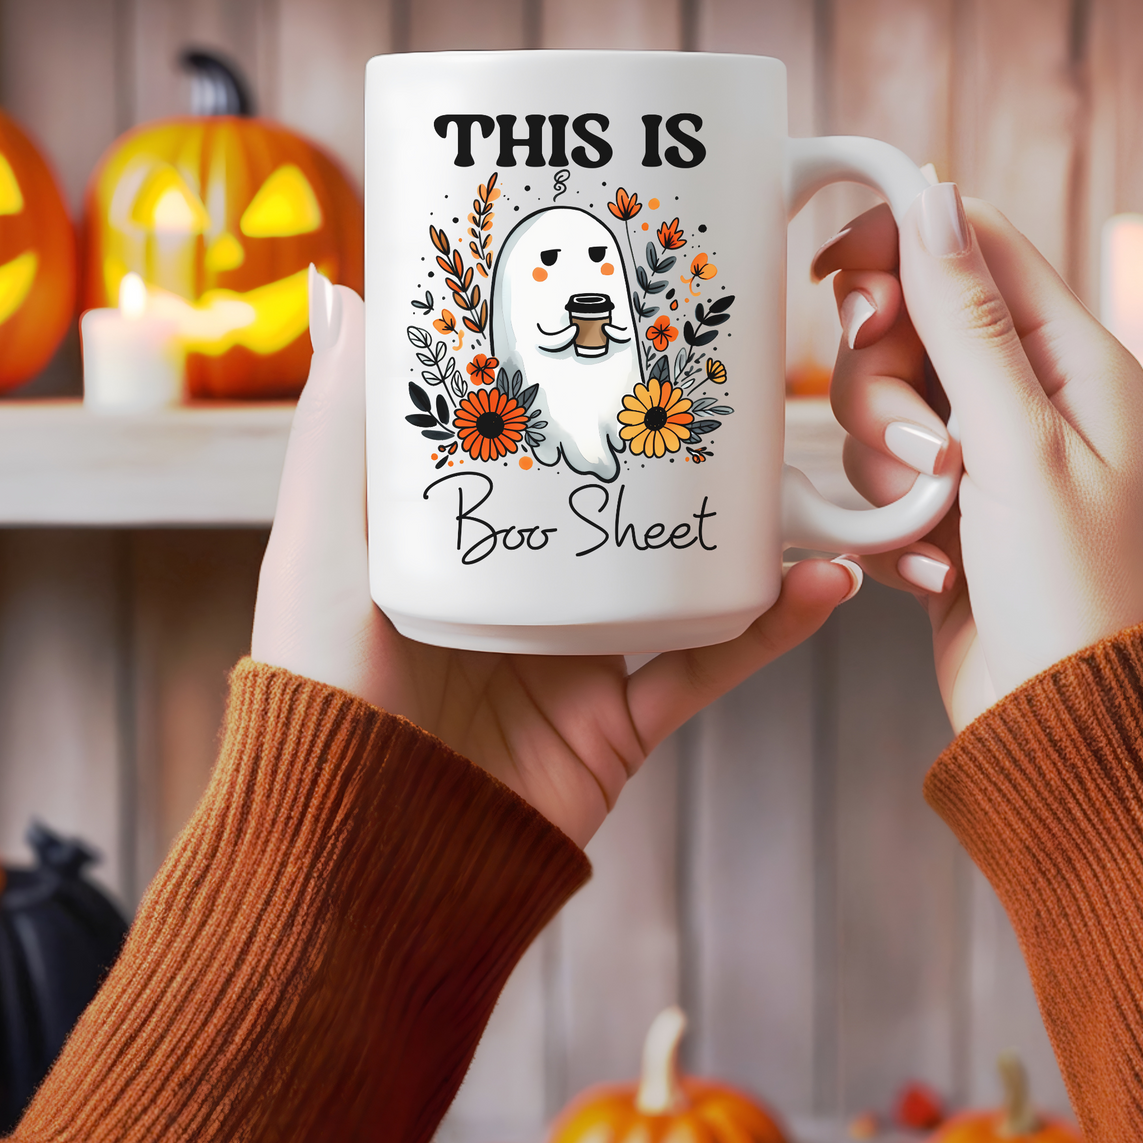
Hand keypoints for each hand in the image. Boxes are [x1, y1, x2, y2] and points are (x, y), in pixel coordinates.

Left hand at [251, 270, 859, 848]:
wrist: (365, 856)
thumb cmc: (322, 687)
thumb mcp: (321, 537)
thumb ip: (338, 421)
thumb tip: (346, 286)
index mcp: (454, 539)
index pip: (522, 439)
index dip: (564, 374)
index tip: (613, 301)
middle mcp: (518, 588)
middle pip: (611, 498)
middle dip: (667, 439)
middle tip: (721, 365)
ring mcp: (573, 654)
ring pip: (676, 571)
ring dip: (742, 526)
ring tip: (791, 460)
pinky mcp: (619, 721)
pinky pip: (711, 663)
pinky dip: (771, 627)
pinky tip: (821, 579)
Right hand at [814, 185, 1142, 732]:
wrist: (1061, 724)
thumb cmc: (1070, 592)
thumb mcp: (1016, 443)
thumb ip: (965, 319)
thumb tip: (933, 197)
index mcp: (1070, 359)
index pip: (972, 245)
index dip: (897, 245)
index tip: (833, 276)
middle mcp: (1025, 395)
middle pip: (909, 328)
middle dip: (886, 388)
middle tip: (920, 450)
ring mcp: (980, 455)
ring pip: (879, 407)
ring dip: (887, 466)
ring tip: (938, 524)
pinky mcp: (942, 508)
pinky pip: (876, 475)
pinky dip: (888, 519)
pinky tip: (935, 568)